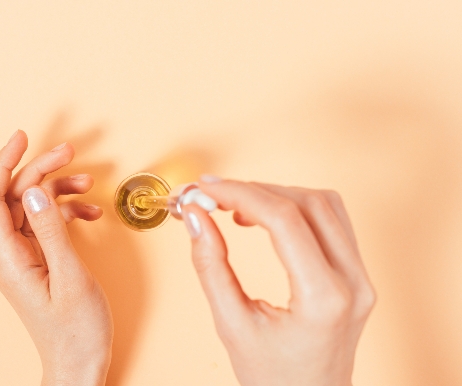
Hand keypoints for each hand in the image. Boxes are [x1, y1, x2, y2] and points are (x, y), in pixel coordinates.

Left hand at [0, 130, 112, 385]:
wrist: (79, 365)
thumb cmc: (76, 332)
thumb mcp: (71, 277)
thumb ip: (52, 230)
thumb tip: (34, 190)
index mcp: (10, 260)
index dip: (3, 164)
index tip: (21, 138)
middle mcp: (11, 256)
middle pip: (14, 198)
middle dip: (39, 170)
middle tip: (68, 153)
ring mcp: (25, 259)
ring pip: (32, 209)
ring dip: (57, 190)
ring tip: (86, 183)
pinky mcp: (40, 262)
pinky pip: (47, 225)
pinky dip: (67, 212)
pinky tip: (89, 213)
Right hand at [182, 176, 375, 385]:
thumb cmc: (273, 379)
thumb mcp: (232, 325)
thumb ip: (211, 266)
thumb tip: (195, 217)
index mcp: (324, 299)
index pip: (283, 219)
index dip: (238, 194)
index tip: (203, 190)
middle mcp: (353, 282)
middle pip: (306, 202)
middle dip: (253, 189)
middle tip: (210, 194)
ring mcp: (362, 277)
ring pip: (324, 204)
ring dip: (276, 194)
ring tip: (235, 205)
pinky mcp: (357, 275)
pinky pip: (332, 220)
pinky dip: (296, 207)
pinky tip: (266, 216)